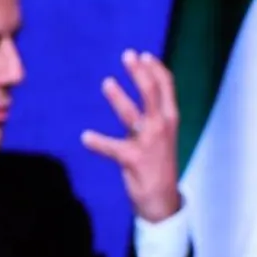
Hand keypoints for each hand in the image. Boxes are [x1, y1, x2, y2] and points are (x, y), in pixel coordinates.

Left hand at [80, 49, 181, 222]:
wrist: (163, 201)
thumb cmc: (159, 164)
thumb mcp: (162, 136)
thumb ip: (153, 115)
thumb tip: (142, 90)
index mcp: (170, 120)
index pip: (167, 88)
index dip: (155, 69)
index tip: (143, 55)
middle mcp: (162, 127)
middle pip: (151, 93)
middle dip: (139, 72)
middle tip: (127, 55)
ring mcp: (148, 143)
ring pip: (131, 114)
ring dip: (118, 97)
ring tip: (107, 83)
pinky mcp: (133, 159)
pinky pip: (111, 147)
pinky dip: (97, 142)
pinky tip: (86, 137)